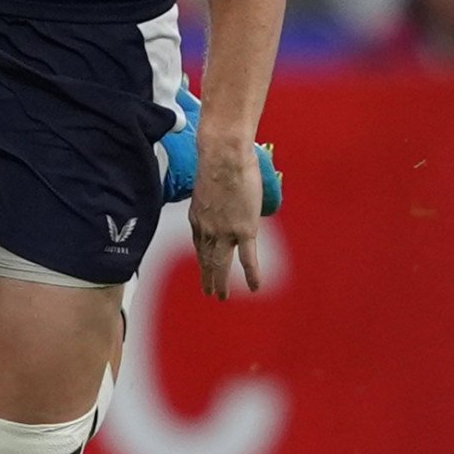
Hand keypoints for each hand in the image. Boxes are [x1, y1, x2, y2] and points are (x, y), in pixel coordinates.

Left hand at [189, 129, 267, 299]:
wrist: (224, 157)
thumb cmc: (218, 161)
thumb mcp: (209, 184)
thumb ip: (215, 197)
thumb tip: (224, 195)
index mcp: (198, 217)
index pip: (199, 244)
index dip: (202, 259)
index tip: (203, 268)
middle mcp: (207, 229)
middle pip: (206, 259)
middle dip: (207, 277)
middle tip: (209, 292)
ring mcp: (225, 232)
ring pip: (221, 264)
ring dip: (221, 282)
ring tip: (222, 296)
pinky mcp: (243, 230)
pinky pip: (248, 258)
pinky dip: (251, 275)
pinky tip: (254, 287)